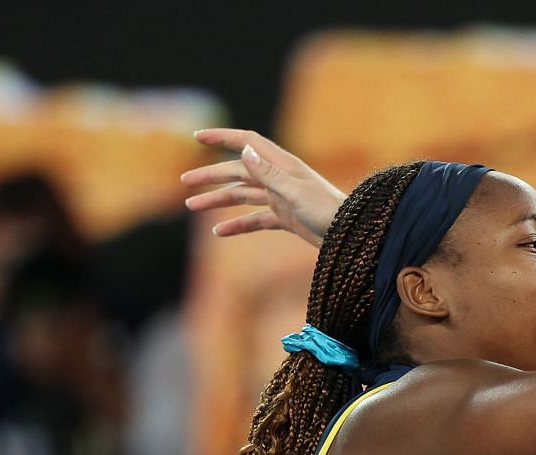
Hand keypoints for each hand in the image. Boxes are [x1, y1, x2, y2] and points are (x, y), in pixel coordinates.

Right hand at [181, 127, 346, 244]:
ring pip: (243, 195)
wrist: (351, 236)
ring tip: (193, 206)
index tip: (197, 137)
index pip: (246, 142)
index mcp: (282, 165)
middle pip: (238, 171)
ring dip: (218, 199)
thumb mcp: (295, 192)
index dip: (222, 137)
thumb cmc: (328, 212)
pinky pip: (255, 219)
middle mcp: (280, 177)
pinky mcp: (286, 218)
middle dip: (211, 175)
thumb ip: (269, 174)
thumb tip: (243, 151)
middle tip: (184, 182)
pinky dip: (237, 224)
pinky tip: (219, 232)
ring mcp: (282, 197)